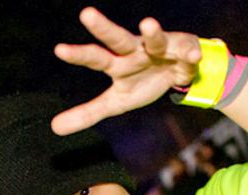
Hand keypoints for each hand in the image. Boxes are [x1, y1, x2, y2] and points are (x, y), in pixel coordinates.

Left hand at [52, 7, 201, 134]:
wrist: (178, 73)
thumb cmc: (142, 83)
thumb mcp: (115, 102)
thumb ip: (87, 113)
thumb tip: (54, 128)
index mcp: (117, 63)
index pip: (95, 58)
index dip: (78, 55)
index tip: (59, 50)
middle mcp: (136, 51)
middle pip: (118, 38)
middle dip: (103, 27)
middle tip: (85, 14)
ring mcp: (161, 48)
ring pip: (156, 39)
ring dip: (153, 34)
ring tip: (148, 24)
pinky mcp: (185, 51)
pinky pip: (189, 53)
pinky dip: (191, 55)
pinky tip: (193, 56)